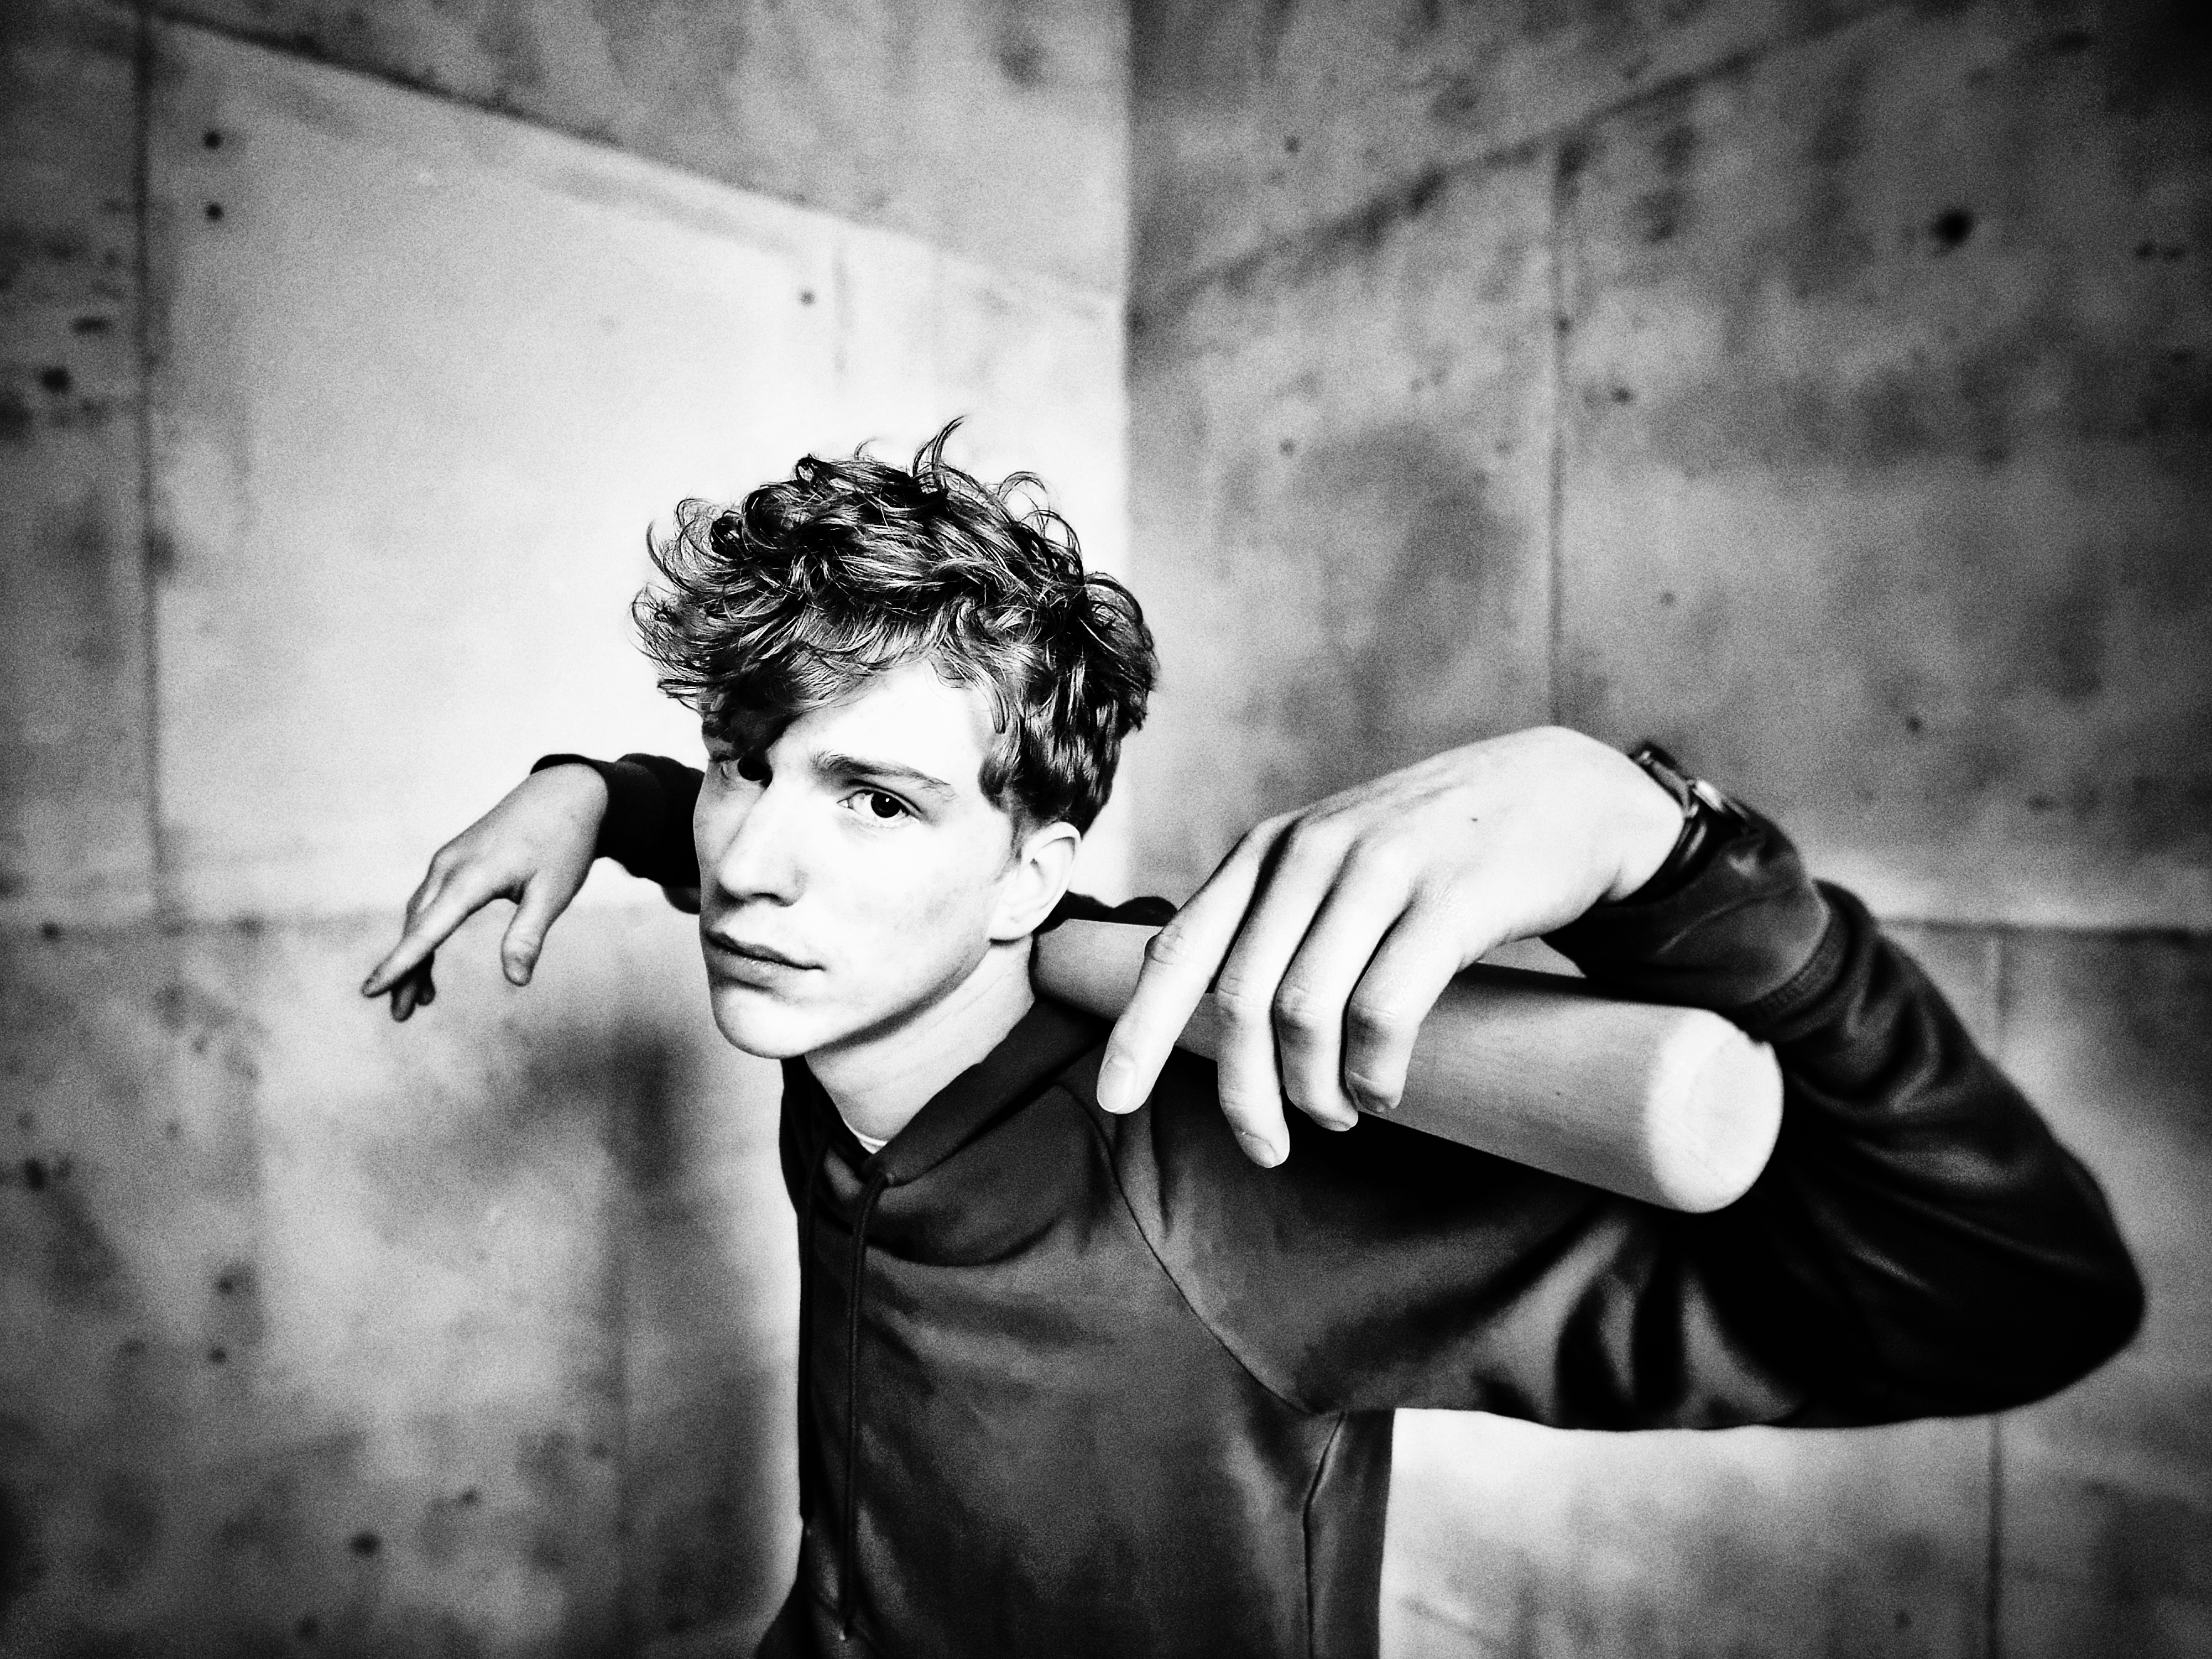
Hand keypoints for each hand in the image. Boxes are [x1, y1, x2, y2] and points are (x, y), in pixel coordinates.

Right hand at [359, 764, 610, 1019]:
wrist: (565, 792)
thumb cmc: (564, 842)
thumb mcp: (554, 892)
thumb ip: (528, 935)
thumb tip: (516, 980)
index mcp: (472, 876)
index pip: (427, 928)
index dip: (400, 962)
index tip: (369, 990)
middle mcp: (450, 866)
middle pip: (417, 927)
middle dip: (405, 970)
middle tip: (400, 1015)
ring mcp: (448, 860)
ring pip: (421, 915)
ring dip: (415, 955)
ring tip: (420, 1000)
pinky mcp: (454, 860)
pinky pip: (431, 902)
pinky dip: (427, 932)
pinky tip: (431, 958)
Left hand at [1093, 727, 1683, 1164]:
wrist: (1564, 792)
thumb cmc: (1437, 847)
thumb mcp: (1336, 858)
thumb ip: (1264, 910)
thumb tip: (1172, 980)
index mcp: (1269, 850)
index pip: (1179, 950)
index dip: (1138, 1032)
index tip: (1113, 1101)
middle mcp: (1312, 851)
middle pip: (1238, 1002)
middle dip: (1244, 1095)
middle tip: (1270, 1148)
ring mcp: (1382, 870)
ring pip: (1304, 1014)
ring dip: (1314, 1091)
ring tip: (1342, 1112)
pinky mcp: (1453, 901)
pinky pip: (1383, 1011)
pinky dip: (1373, 1073)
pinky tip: (1383, 1089)